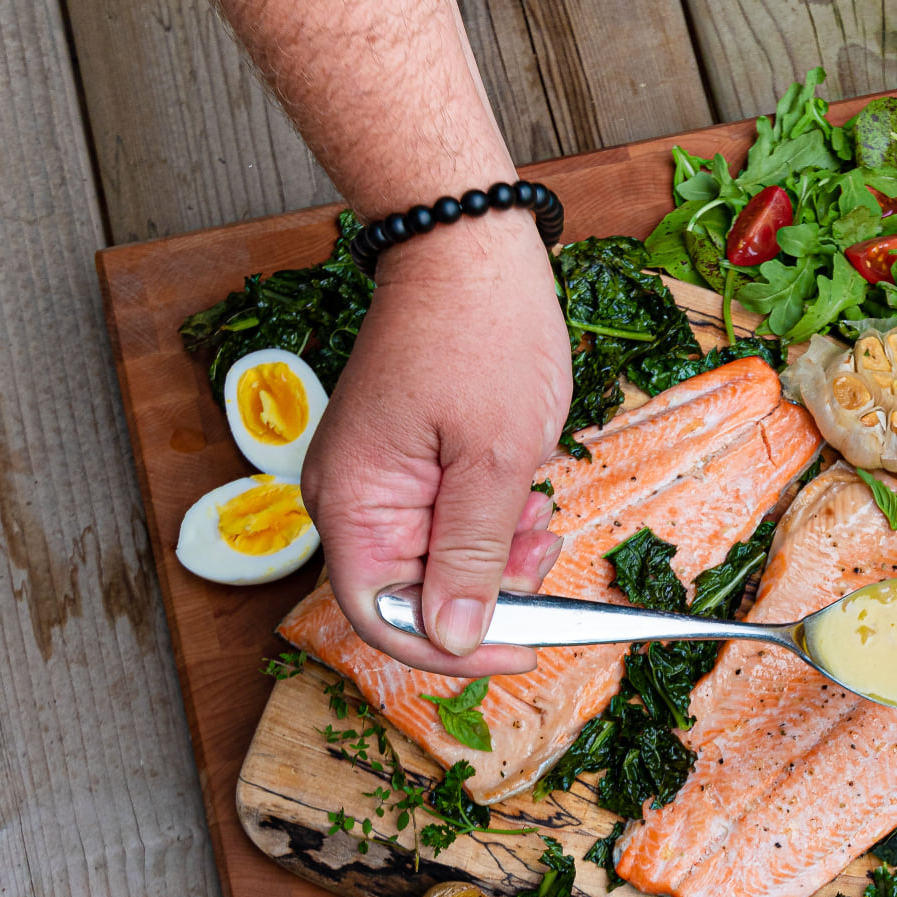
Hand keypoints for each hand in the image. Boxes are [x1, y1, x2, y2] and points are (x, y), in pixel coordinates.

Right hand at [301, 210, 571, 673]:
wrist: (468, 246)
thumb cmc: (481, 333)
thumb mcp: (497, 459)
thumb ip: (475, 556)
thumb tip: (455, 638)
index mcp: (355, 504)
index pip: (384, 620)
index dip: (455, 651)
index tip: (524, 650)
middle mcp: (352, 501)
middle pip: (413, 598)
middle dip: (489, 594)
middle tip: (544, 558)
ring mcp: (378, 482)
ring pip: (439, 564)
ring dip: (499, 559)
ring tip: (541, 517)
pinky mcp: (407, 466)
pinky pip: (446, 524)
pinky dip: (494, 526)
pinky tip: (528, 498)